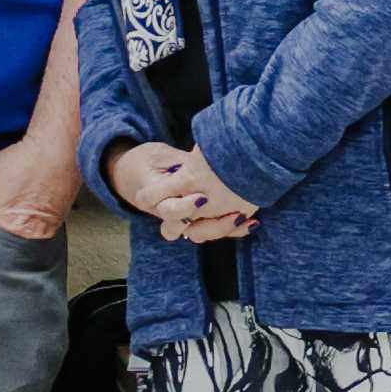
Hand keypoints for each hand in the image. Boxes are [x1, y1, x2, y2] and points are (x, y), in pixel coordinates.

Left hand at [0, 129, 87, 254]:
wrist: (58, 148)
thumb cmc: (26, 159)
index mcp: (5, 221)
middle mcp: (27, 231)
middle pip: (8, 240)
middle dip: (2, 230)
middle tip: (2, 210)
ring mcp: (46, 229)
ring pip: (26, 236)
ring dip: (20, 227)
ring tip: (18, 206)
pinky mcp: (58, 223)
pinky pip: (41, 230)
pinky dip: (35, 222)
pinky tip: (31, 206)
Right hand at [103, 140, 251, 245]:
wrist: (139, 173)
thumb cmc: (149, 161)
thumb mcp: (161, 155)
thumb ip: (182, 162)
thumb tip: (203, 160)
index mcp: (156, 200)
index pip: (168, 211)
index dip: (185, 208)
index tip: (203, 198)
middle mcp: (170, 215)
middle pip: (189, 231)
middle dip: (211, 225)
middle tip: (234, 214)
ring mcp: (184, 220)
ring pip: (203, 235)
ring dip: (224, 229)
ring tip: (242, 216)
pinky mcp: (197, 219)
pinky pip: (214, 231)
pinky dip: (233, 229)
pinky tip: (251, 223)